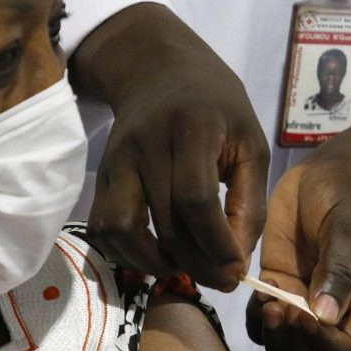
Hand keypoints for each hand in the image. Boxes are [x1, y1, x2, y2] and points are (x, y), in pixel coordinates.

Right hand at [71, 3, 269, 289]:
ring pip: (121, 229)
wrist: (160, 72)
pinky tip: (157, 253)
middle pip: (164, 222)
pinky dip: (127, 254)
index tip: (236, 271)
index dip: (216, 243)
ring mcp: (116, 161)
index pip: (196, 198)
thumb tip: (235, 264)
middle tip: (220, 279)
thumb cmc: (218, 110)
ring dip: (152, 262)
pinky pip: (103, 228)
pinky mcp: (101, 176)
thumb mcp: (250, 144)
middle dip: (196, 263)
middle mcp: (145, 144)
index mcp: (191, 127)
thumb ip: (249, 204)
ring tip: (184, 266)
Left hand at [246, 110, 350, 350]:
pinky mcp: (279, 289)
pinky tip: (258, 293)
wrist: (331, 172)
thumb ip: (337, 270)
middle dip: (292, 349)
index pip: (345, 350)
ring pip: (286, 350)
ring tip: (267, 302)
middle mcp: (336, 314)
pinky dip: (256, 320)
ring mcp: (304, 305)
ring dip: (272, 339)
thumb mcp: (349, 229)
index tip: (301, 316)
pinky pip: (263, 323)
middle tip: (278, 312)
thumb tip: (325, 316)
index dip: (321, 344)